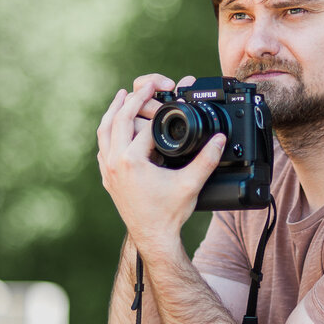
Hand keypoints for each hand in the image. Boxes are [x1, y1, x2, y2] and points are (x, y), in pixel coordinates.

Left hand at [96, 74, 220, 251]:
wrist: (153, 238)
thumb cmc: (169, 213)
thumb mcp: (191, 184)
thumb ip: (207, 159)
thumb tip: (220, 139)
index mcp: (132, 160)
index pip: (144, 125)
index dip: (156, 108)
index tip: (166, 95)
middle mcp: (115, 162)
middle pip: (119, 120)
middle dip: (133, 99)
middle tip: (146, 86)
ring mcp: (108, 170)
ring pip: (104, 131)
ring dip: (113, 111)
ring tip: (122, 95)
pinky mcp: (108, 178)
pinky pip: (103, 148)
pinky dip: (109, 132)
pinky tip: (115, 128)